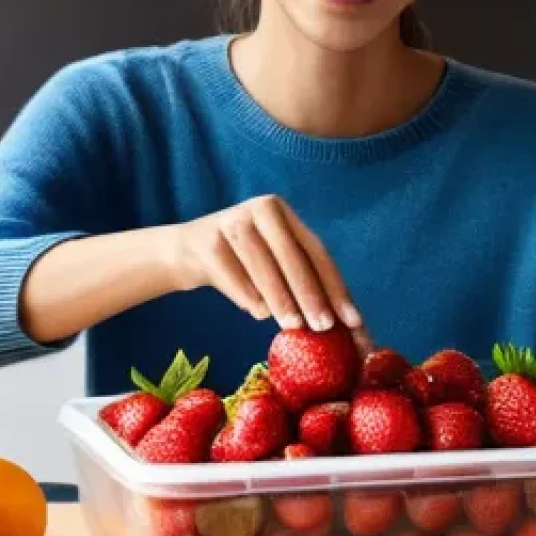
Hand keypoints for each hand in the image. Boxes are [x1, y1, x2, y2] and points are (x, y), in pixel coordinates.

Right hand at [171, 194, 364, 335]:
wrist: (185, 252)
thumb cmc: (240, 262)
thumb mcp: (271, 259)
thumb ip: (299, 280)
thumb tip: (338, 322)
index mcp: (282, 212)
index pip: (315, 251)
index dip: (334, 285)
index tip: (350, 318)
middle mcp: (260, 209)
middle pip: (292, 256)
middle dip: (310, 294)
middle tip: (323, 326)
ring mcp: (231, 221)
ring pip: (264, 267)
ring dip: (282, 299)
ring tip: (294, 326)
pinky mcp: (207, 241)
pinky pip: (236, 276)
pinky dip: (250, 298)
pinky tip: (260, 313)